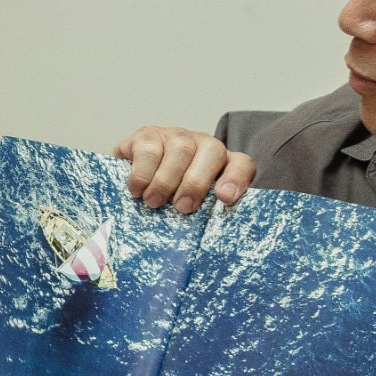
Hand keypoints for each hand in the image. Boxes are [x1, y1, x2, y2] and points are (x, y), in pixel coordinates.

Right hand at [111, 126, 254, 213]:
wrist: (133, 180)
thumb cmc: (169, 199)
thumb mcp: (193, 208)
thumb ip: (206, 214)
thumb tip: (210, 240)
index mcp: (222, 164)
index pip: (241, 164)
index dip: (236, 179)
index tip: (225, 198)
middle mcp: (202, 144)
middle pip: (212, 151)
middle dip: (196, 183)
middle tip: (182, 208)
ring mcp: (175, 136)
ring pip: (180, 149)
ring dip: (166, 180)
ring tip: (153, 202)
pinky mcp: (147, 135)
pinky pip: (149, 149)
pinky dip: (142, 174)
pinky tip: (137, 190)